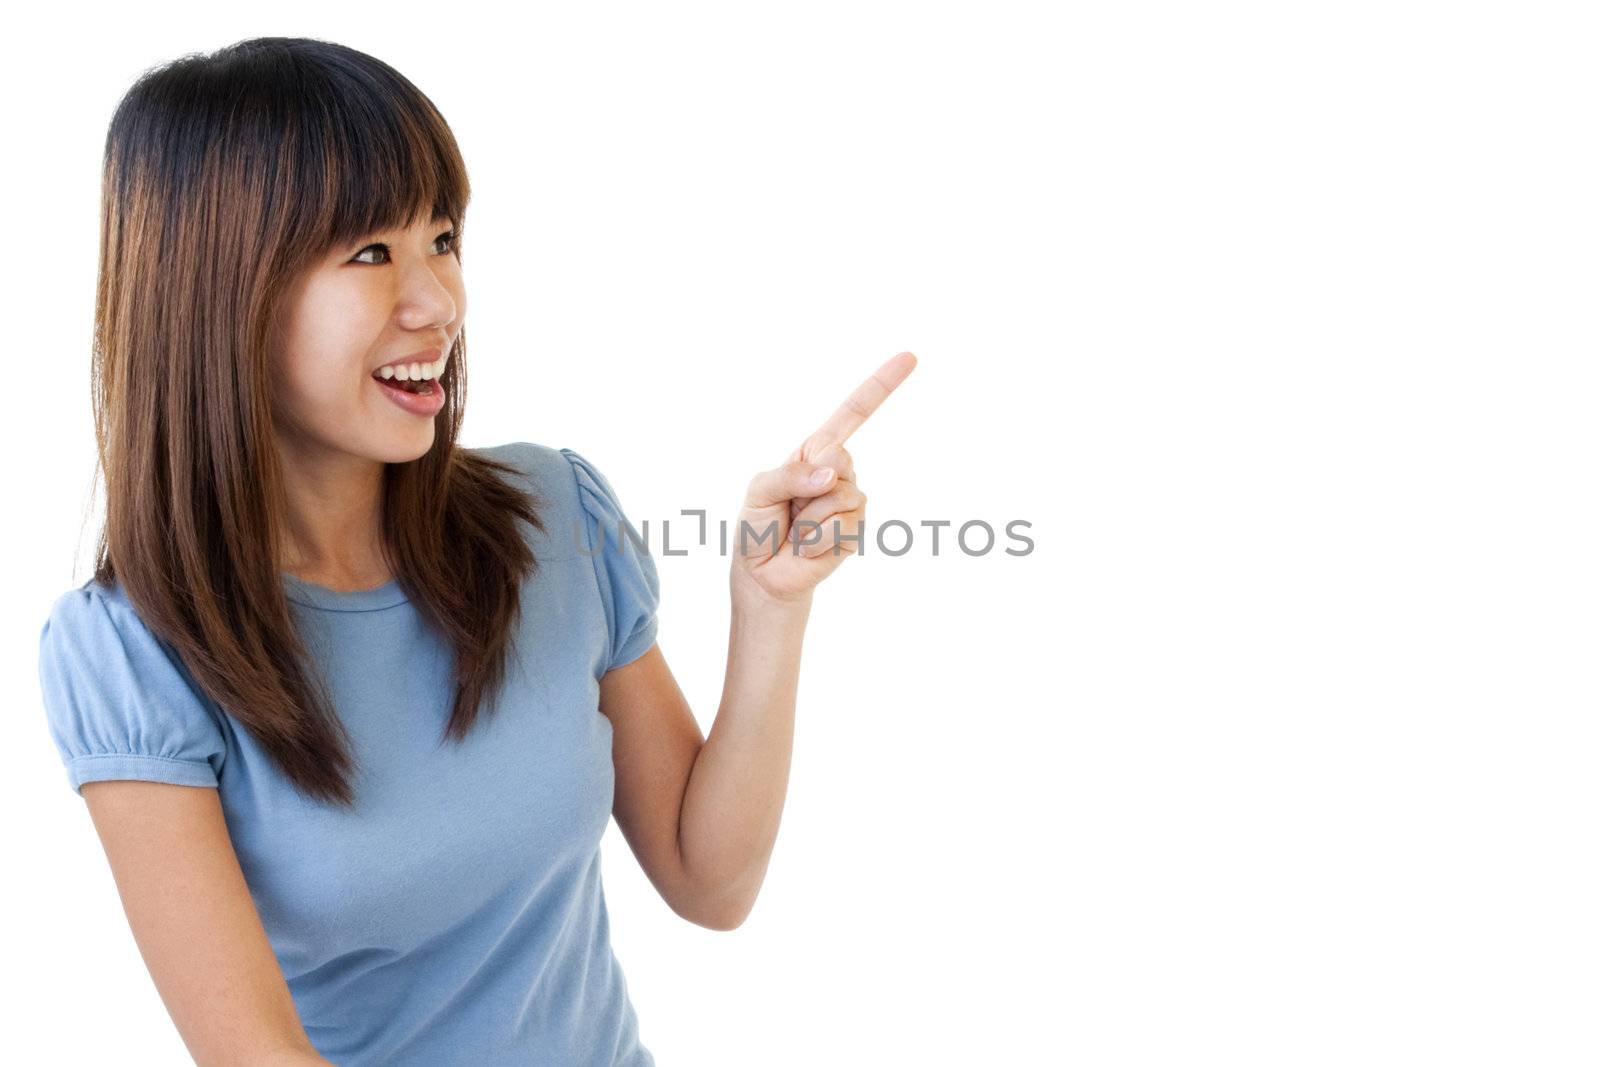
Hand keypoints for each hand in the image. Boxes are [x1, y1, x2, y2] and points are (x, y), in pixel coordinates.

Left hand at [731, 351, 916, 604]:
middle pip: (840, 457)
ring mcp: (851, 501)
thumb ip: (790, 474)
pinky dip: (816, 539)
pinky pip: (842, 525)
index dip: (881, 386)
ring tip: (798, 530)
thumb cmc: (757, 527)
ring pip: (842, 495)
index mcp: (815, 452)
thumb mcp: (759, 489)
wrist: (763, 575)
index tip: (910, 357)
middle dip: (808, 483)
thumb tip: (831, 475)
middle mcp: (838, 472)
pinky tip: (808, 546)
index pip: (853, 413)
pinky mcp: (855, 531)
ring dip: (810, 518)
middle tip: (791, 507)